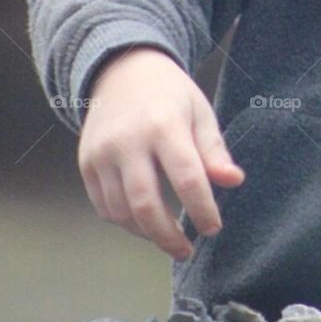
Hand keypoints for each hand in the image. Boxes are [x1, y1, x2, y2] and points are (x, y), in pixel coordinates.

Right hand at [78, 45, 244, 259]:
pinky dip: (124, 222)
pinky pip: (103, 206)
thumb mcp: (199, 112)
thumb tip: (234, 181)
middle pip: (146, 204)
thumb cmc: (170, 95)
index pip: (186, 178)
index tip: (213, 228)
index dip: (202, 209)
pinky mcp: (86, 163)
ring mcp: (101, 154)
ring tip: (169, 238)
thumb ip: (214, 150)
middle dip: (169, 236)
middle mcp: (128, 141)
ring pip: (121, 212)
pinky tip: (144, 223)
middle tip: (187, 251)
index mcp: (164, 125)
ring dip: (147, 233)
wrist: (122, 70)